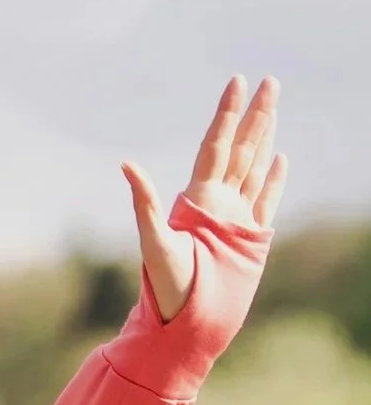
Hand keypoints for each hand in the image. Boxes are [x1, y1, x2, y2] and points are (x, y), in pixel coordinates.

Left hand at [123, 75, 285, 321]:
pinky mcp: (250, 238)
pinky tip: (279, 157)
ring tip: (272, 108)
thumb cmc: (165, 289)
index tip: (237, 82)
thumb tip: (126, 165)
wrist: (185, 323)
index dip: (227, 114)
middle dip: (254, 115)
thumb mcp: (153, 243)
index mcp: (198, 199)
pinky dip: (274, 178)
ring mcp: (235, 218)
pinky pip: (266, 200)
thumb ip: (144, 203)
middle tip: (268, 81)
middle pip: (240, 148)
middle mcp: (217, 203)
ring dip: (264, 137)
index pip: (216, 146)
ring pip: (254, 167)